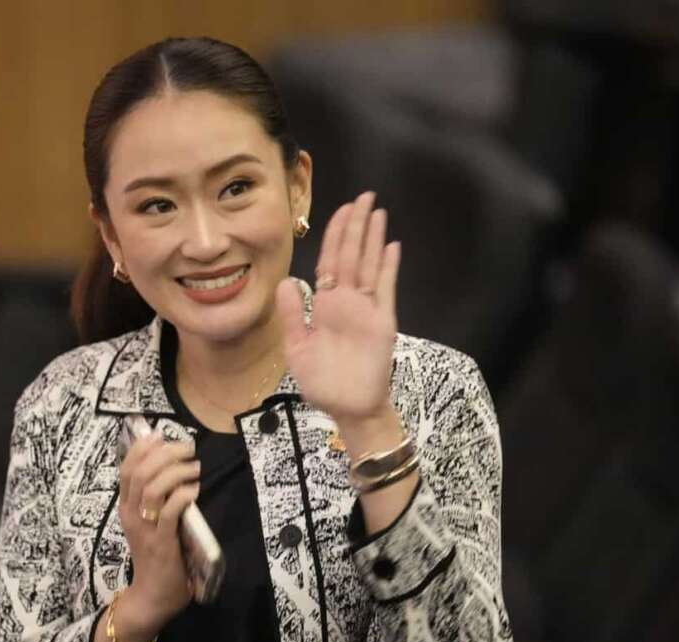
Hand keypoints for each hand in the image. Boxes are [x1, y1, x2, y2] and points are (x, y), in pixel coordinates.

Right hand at [112, 432, 199, 641]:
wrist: (152, 594)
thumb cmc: (156, 553)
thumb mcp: (149, 521)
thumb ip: (155, 497)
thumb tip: (171, 465)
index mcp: (126, 507)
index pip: (126, 469)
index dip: (143, 448)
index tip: (162, 436)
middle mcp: (131, 514)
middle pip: (140, 472)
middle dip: (165, 454)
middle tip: (188, 449)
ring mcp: (145, 529)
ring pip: (153, 488)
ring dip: (176, 472)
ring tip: (194, 468)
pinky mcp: (161, 542)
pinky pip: (169, 511)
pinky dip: (183, 495)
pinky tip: (194, 490)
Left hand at [276, 191, 401, 451]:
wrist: (348, 409)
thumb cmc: (322, 382)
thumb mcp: (297, 348)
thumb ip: (292, 315)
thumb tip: (287, 280)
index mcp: (325, 305)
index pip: (330, 261)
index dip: (334, 234)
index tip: (340, 209)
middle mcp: (347, 301)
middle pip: (352, 255)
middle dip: (356, 225)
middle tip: (364, 196)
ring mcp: (366, 310)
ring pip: (369, 265)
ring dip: (373, 238)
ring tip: (378, 211)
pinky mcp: (382, 322)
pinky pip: (385, 290)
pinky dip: (388, 268)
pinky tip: (391, 246)